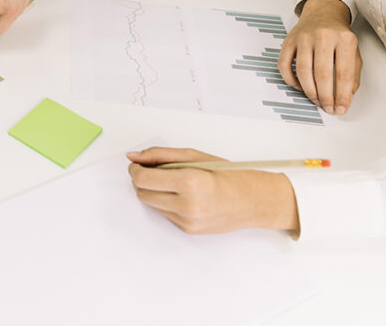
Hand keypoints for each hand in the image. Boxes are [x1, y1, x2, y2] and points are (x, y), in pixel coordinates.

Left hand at [127, 147, 299, 234]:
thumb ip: (160, 155)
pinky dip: (167, 202)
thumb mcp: (194, 156)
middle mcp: (188, 206)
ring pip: (152, 204)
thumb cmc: (227, 174)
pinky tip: (183, 195)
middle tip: (152, 170)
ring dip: (154, 192)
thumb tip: (133, 156)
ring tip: (173, 182)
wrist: (252, 201)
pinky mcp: (188, 230)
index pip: (144, 179)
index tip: (136, 164)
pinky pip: (165, 214)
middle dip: (142, 180)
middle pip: (143, 193)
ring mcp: (188, 221)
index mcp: (190, 183)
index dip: (135, 170)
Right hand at [278, 0, 360, 114]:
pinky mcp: (289, 41)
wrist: (323, 14)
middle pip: (322, 74)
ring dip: (309, 91)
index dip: (342, 95)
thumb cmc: (339, 36)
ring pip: (303, 71)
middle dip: (325, 96)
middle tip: (327, 107)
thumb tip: (345, 97)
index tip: (341, 108)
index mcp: (344, 39)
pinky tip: (300, 86)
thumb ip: (353, 74)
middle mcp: (323, 36)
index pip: (344, 73)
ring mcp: (303, 38)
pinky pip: (284, 65)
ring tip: (316, 100)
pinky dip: (291, 80)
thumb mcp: (354, 52)